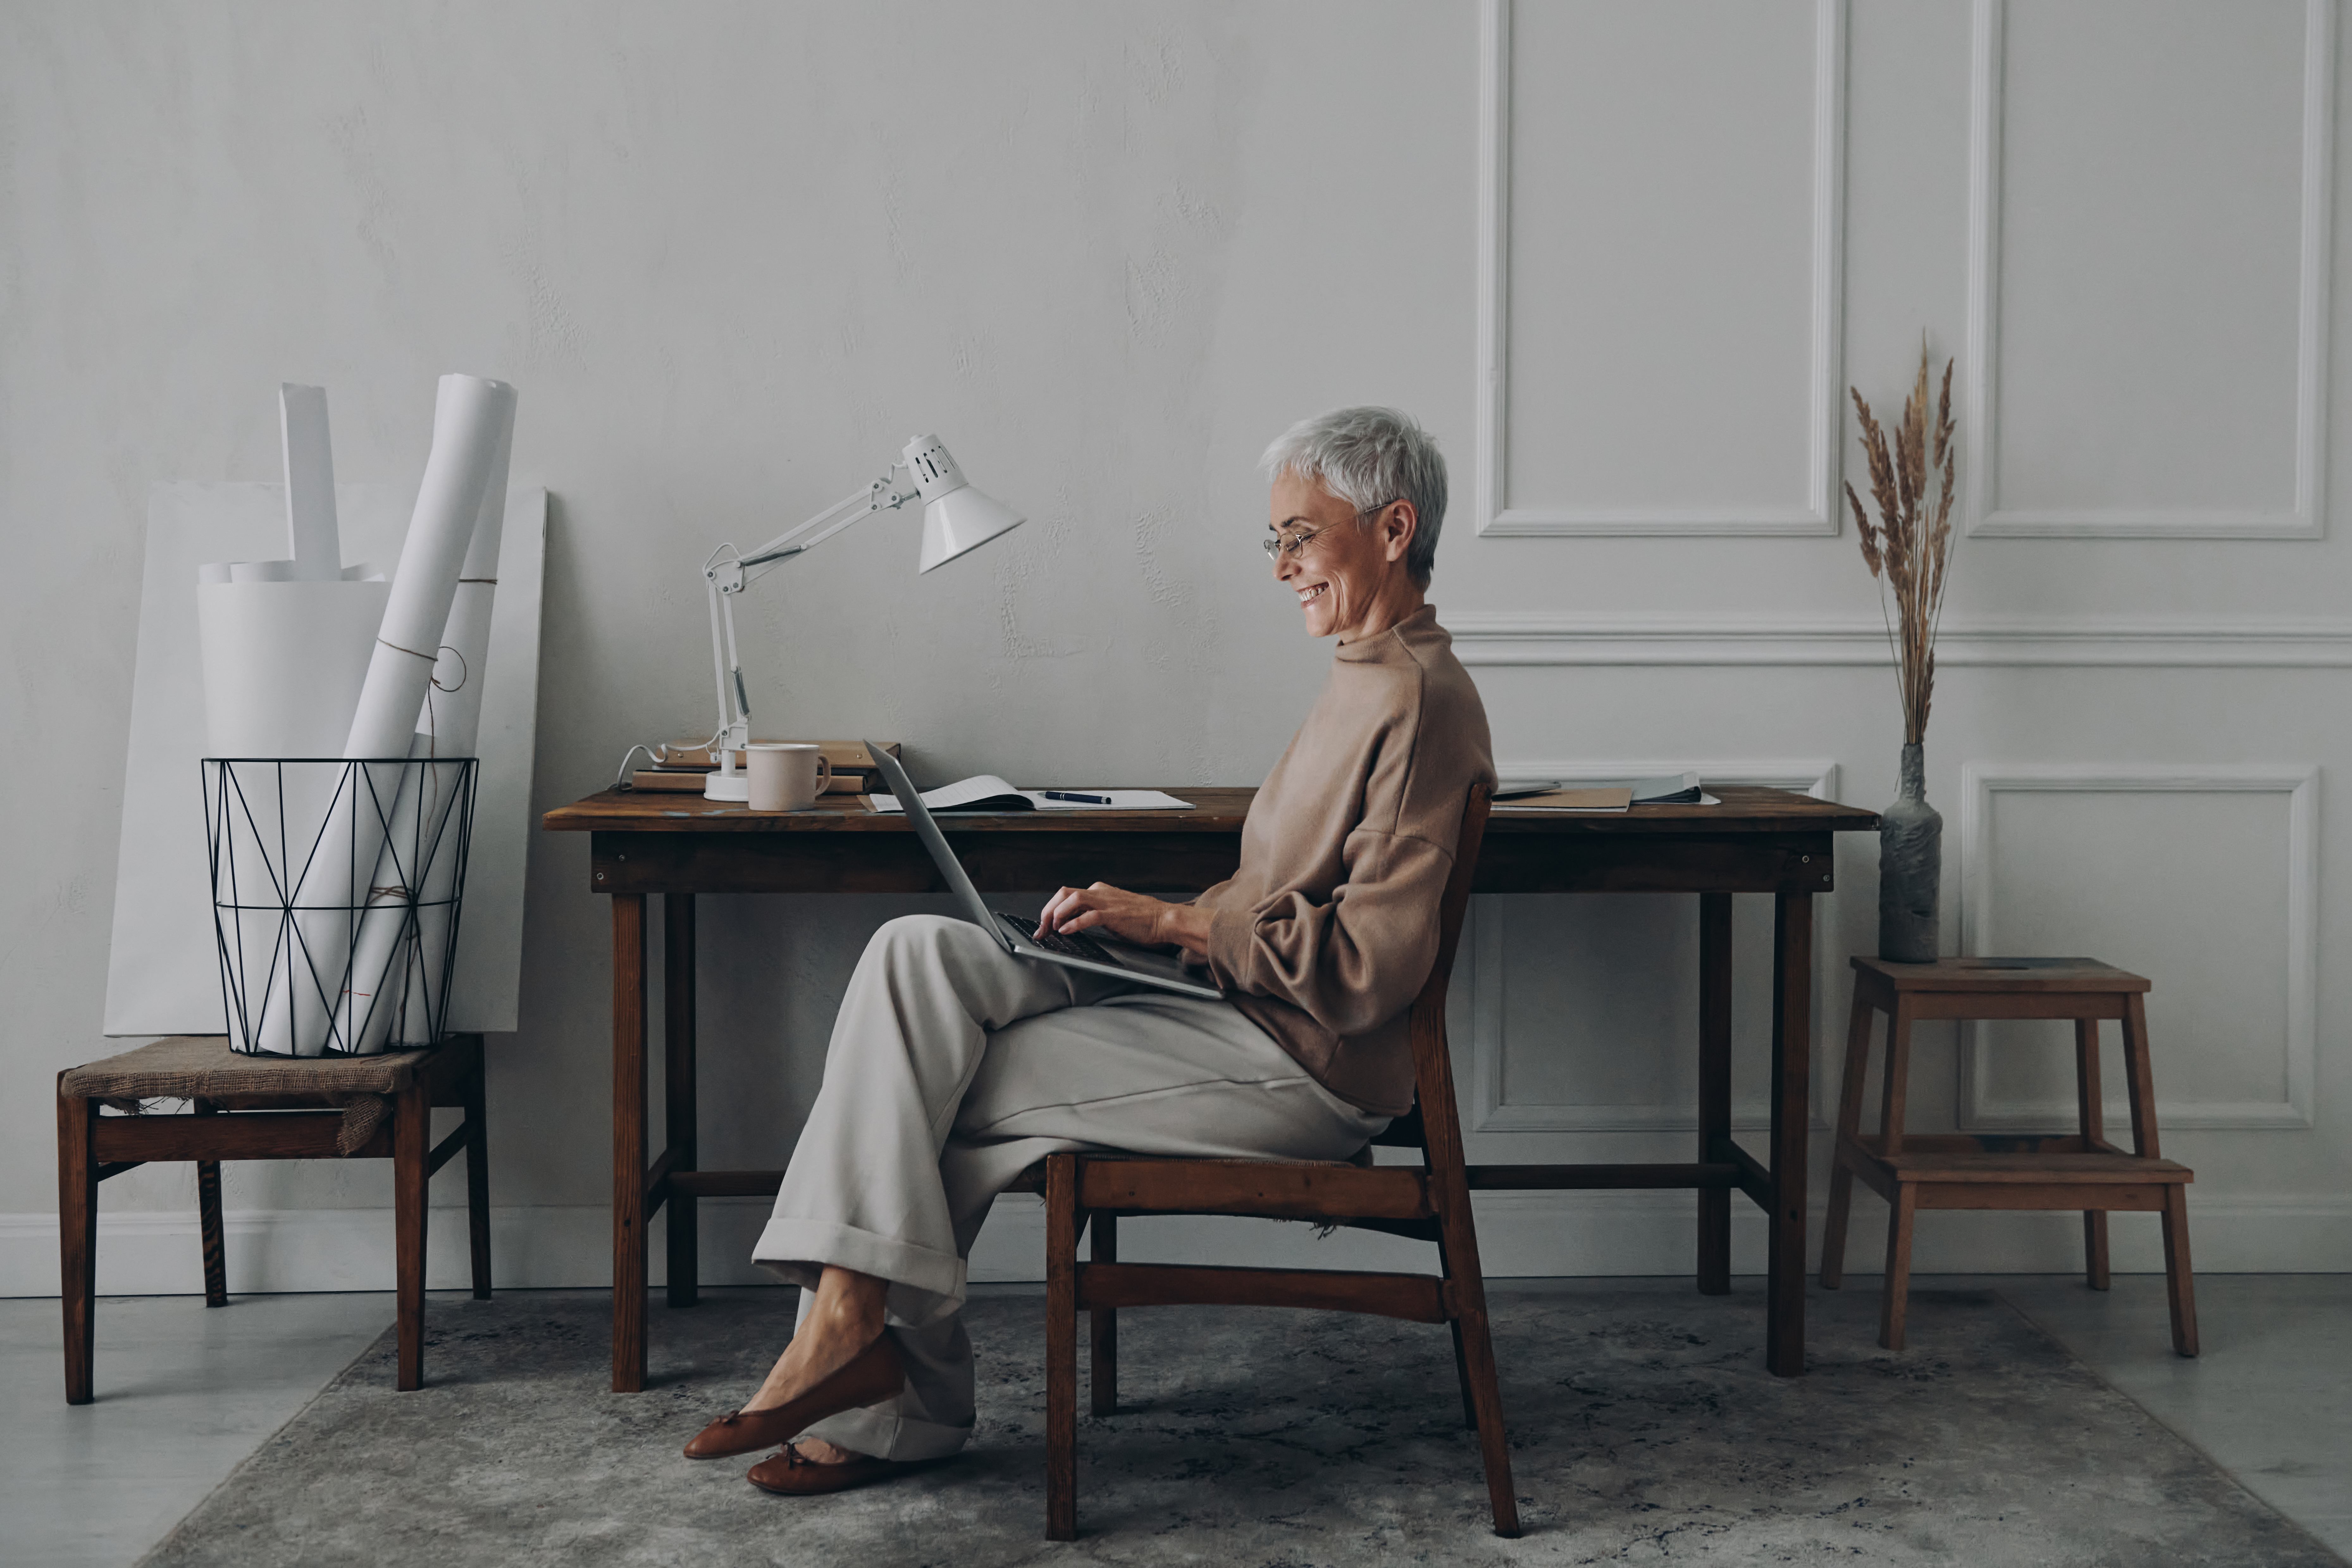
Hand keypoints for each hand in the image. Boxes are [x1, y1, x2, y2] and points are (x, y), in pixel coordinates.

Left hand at [1037, 883, 1212, 959]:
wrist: (1165, 919)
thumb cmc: (1141, 920)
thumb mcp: (1112, 913)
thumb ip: (1094, 913)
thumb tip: (1072, 923)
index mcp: (1098, 891)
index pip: (1066, 894)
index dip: (1050, 910)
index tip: (1044, 926)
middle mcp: (1099, 892)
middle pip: (1063, 893)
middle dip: (1047, 911)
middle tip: (1041, 930)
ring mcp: (1106, 902)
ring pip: (1072, 899)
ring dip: (1057, 914)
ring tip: (1051, 930)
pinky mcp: (1114, 915)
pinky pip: (1088, 916)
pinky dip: (1073, 923)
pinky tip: (1066, 932)